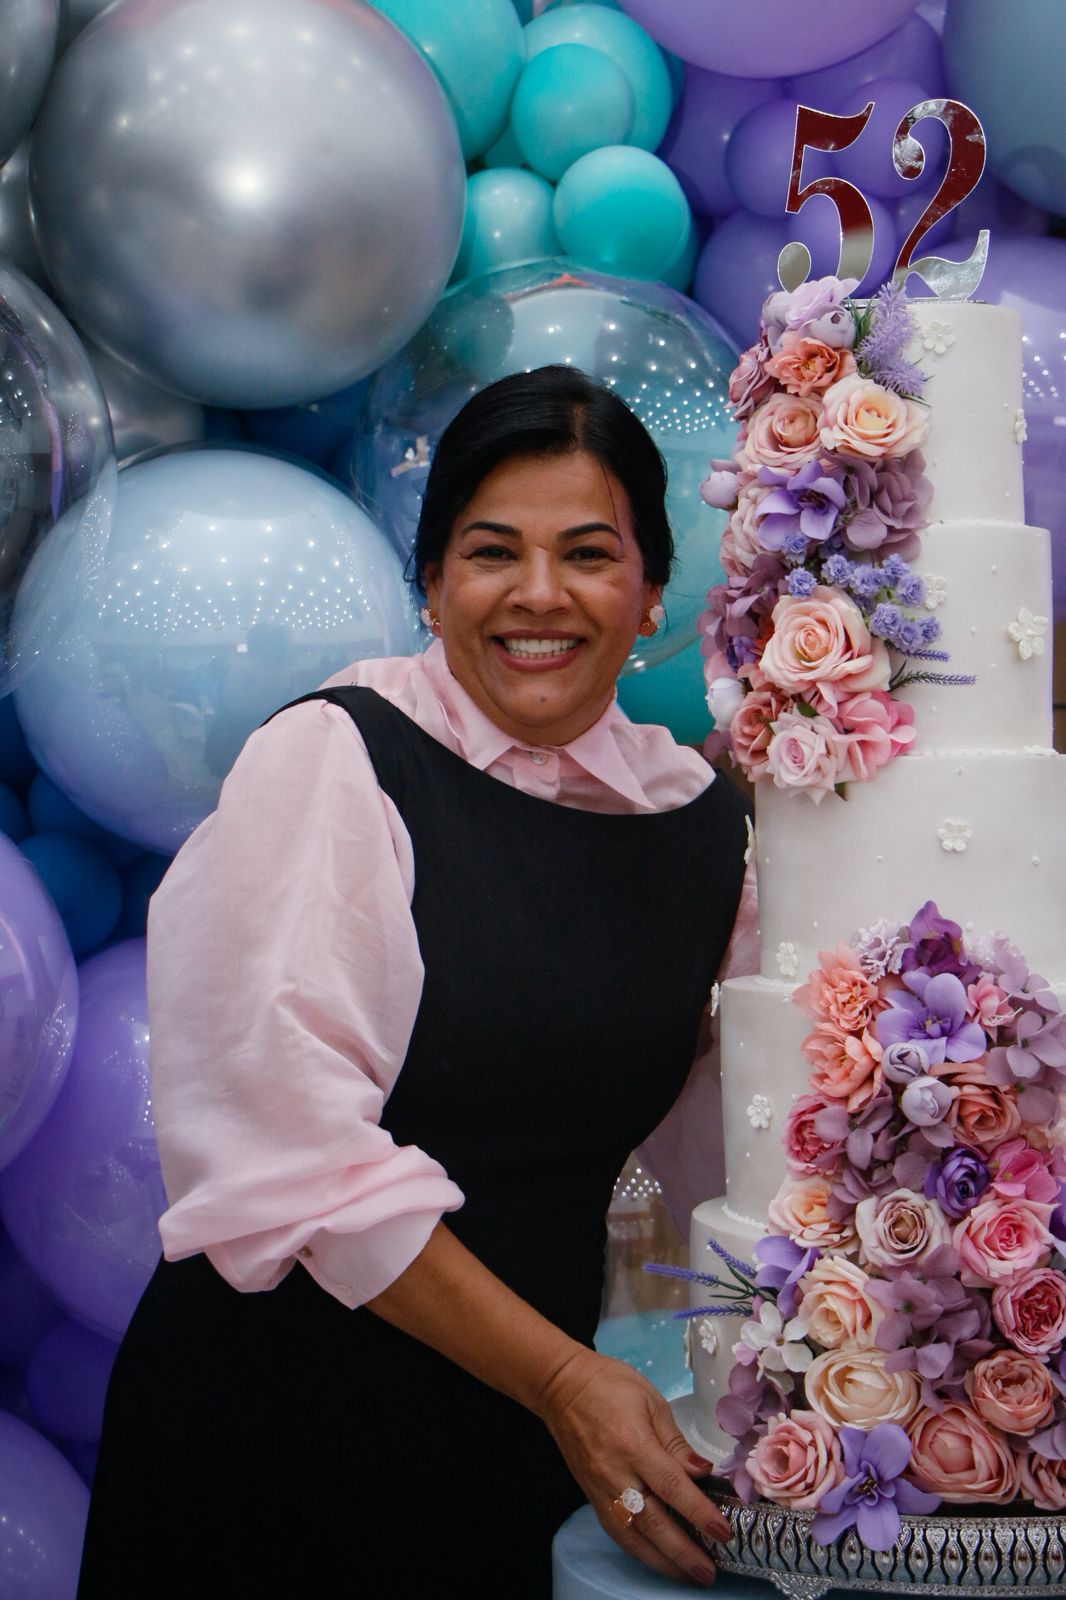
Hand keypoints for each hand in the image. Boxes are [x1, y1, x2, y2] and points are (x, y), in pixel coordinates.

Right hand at [535, 1346, 731, 1586]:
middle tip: (710, 1571)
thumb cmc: (610, 1384)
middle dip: (684, 1552)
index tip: (723, 1532)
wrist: (562, 1386)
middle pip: (652, 1522)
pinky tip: (659, 1560)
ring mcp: (600, 1489)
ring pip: (633, 1536)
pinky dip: (640, 1552)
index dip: (699, 1513)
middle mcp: (615, 1473)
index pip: (672, 1487)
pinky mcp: (591, 1496)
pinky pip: (617, 1532)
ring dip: (663, 1561)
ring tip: (690, 1576)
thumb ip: (676, 1442)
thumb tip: (703, 1473)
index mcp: (633, 1443)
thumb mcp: (651, 1401)